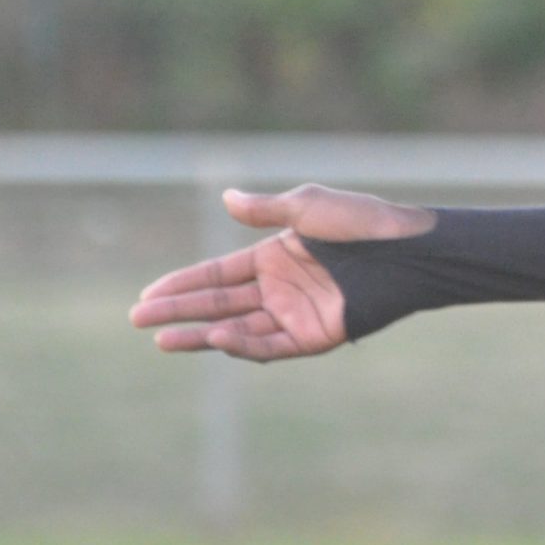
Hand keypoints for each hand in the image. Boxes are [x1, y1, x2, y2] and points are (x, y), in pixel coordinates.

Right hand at [128, 184, 434, 361]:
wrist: (405, 250)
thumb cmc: (362, 222)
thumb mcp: (307, 207)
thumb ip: (265, 210)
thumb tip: (226, 200)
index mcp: (274, 257)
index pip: (217, 274)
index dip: (182, 283)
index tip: (148, 293)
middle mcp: (279, 288)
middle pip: (217, 303)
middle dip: (177, 311)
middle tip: (138, 318)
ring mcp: (295, 314)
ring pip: (236, 329)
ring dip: (200, 334)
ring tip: (163, 338)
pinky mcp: (314, 336)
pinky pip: (270, 344)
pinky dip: (242, 344)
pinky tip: (215, 337)